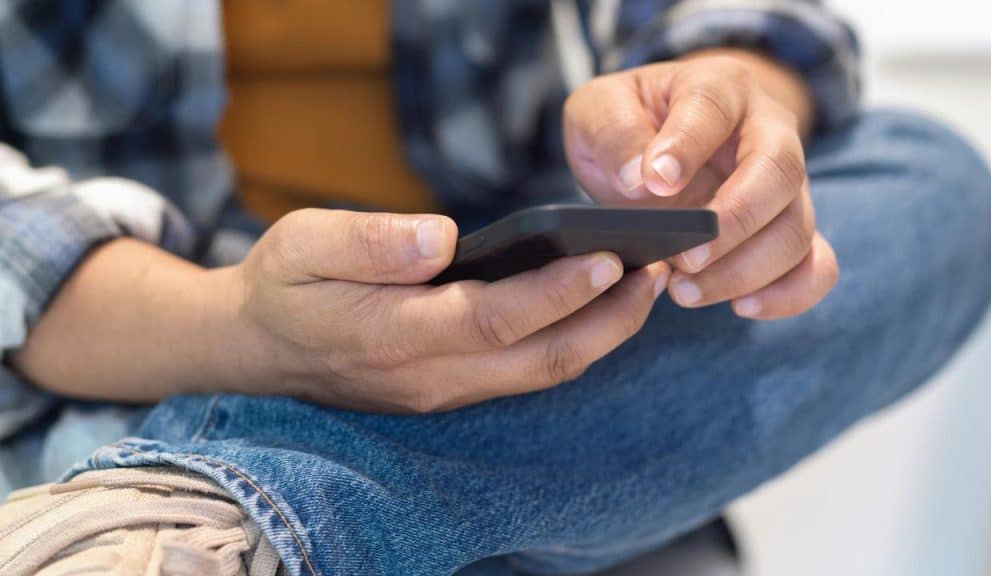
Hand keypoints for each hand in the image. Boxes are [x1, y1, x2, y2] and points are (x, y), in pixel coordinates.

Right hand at [227, 209, 669, 412]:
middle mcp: (429, 375)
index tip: (610, 256)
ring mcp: (443, 390)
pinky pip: (524, 374)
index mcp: (394, 334)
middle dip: (608, 321)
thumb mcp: (304, 243)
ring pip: (541, 374)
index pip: (496, 318)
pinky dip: (570, 343)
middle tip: (656, 272)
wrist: (255, 348)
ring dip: (599, 335)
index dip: (558, 291)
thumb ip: (371, 241)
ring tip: (642, 287)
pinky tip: (594, 308)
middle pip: (540, 359)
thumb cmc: (283, 284)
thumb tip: (444, 237)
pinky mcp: (450, 389)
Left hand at [563, 49, 838, 318]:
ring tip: (684, 291)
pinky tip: (740, 306)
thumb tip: (640, 180)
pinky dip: (789, 294)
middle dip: (733, 224)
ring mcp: (787, 184)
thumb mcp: (598, 110)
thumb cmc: (627, 123)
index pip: (713, 108)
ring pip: (797, 228)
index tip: (654, 183)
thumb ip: (614, 133)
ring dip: (745, 270)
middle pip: (779, 173)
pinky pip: (817, 265)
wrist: (655, 142)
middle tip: (683, 258)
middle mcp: (767, 130)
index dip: (687, 146)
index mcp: (718, 87)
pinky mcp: (791, 228)